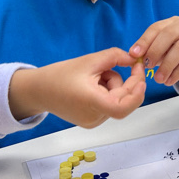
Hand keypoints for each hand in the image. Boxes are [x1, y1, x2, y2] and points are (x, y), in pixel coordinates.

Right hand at [7, 48, 145, 126]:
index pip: (123, 107)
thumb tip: (135, 59)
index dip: (136, 93)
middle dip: (122, 82)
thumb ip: (115, 57)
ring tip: (94, 75)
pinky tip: (91, 85)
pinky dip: (107, 93)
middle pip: (122, 100)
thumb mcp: (89, 60)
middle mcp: (94, 117)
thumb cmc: (59, 75)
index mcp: (92, 103)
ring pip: (116, 102)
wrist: (38, 90)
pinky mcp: (91, 121)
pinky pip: (108, 106)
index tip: (140, 75)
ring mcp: (93, 122)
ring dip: (113, 86)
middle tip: (112, 65)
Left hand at [130, 17, 178, 84]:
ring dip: (167, 66)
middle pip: (169, 35)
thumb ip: (154, 51)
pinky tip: (170, 81)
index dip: (144, 41)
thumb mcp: (168, 49)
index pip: (156, 28)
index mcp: (174, 22)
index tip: (134, 54)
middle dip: (155, 51)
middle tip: (147, 67)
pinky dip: (178, 73)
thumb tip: (136, 58)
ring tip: (159, 79)